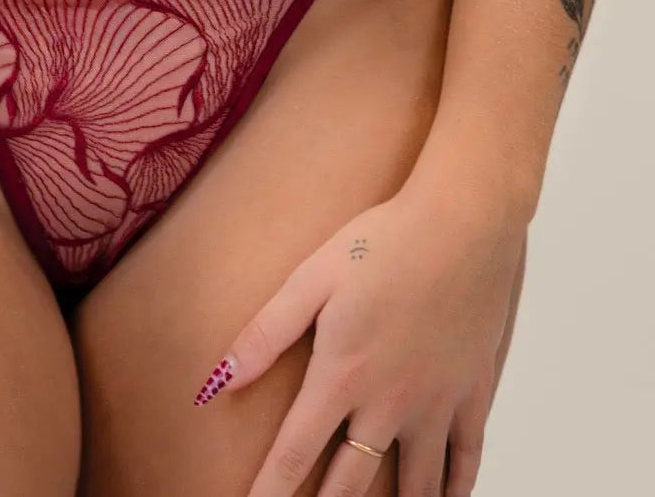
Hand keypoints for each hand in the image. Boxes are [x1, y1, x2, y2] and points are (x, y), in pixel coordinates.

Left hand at [192, 181, 526, 496]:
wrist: (463, 222)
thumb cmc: (383, 240)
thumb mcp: (312, 278)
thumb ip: (265, 334)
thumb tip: (217, 381)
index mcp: (343, 375)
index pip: (295, 454)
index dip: (270, 492)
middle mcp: (390, 403)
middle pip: (352, 483)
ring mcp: (437, 404)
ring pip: (416, 487)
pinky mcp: (474, 393)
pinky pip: (466, 460)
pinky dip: (454, 490)